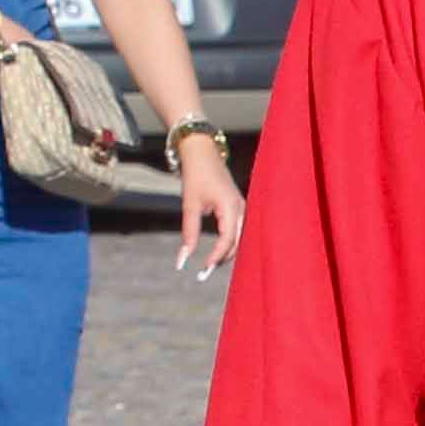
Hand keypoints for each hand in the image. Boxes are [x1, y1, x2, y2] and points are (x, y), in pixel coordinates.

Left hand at [170, 133, 244, 280]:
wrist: (203, 151)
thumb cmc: (196, 175)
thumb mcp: (190, 205)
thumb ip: (188, 234)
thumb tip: (182, 260)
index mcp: (230, 207)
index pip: (226, 241)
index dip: (215, 258)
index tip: (203, 271)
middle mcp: (241, 209)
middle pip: (236, 244)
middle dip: (222, 260)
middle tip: (204, 274)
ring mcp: (242, 208)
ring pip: (239, 239)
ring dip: (226, 253)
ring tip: (209, 265)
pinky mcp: (238, 207)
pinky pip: (238, 231)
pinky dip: (228, 244)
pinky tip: (218, 252)